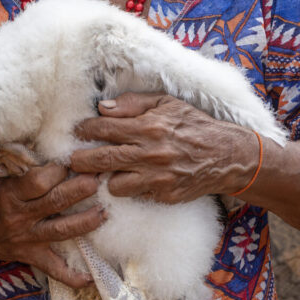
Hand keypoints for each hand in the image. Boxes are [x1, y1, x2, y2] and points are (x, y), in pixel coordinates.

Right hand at [0, 163, 103, 287]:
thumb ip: (22, 167)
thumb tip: (53, 148)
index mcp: (9, 193)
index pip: (39, 180)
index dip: (59, 169)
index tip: (72, 159)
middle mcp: (18, 216)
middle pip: (55, 202)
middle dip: (80, 189)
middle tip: (98, 179)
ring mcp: (26, 238)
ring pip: (61, 231)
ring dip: (86, 222)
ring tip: (104, 212)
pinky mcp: (30, 256)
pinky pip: (53, 269)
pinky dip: (72, 276)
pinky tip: (91, 277)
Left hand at [70, 92, 256, 202]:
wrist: (227, 155)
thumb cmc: (194, 125)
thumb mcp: (166, 103)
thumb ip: (133, 103)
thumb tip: (103, 108)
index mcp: (149, 127)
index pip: (105, 128)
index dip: (86, 130)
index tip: (78, 132)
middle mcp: (151, 153)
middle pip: (102, 160)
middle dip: (80, 160)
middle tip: (72, 160)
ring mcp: (157, 178)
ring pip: (114, 184)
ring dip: (107, 178)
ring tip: (105, 172)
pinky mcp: (164, 196)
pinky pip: (136, 195)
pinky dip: (132, 188)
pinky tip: (132, 180)